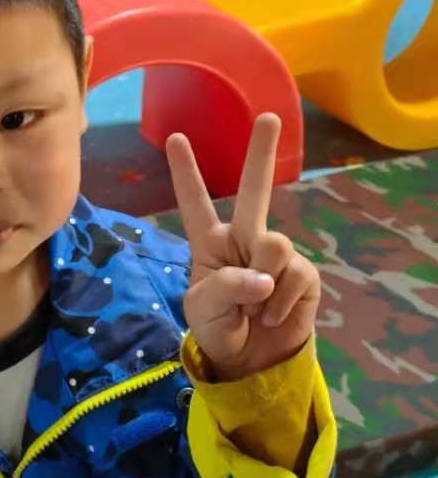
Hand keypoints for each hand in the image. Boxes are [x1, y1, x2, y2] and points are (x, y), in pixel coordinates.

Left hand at [167, 114, 319, 383]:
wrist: (251, 361)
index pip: (195, 202)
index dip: (185, 172)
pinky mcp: (303, 274)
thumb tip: (265, 276)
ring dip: (262, 281)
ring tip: (254, 307)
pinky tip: (270, 316)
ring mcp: (274, 254)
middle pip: (255, 190)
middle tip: (269, 116)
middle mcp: (243, 239)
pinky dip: (278, 302)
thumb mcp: (203, 309)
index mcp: (210, 242)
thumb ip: (227, 286)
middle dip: (262, 153)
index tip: (174, 137)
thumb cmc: (218, 327)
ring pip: (274, 244)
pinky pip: (293, 275)